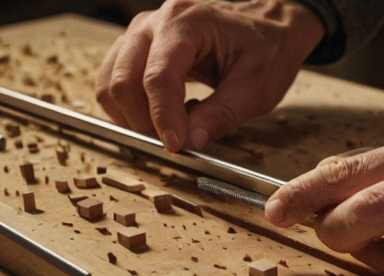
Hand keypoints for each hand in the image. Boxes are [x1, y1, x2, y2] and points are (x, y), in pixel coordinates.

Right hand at [96, 0, 323, 151]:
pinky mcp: (140, 46)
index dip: (163, 118)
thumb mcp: (256, 88)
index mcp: (188, 23)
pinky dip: (130, 106)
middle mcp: (157, 22)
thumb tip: (190, 142)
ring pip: (112, 82)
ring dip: (131, 116)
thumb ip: (220, 115)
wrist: (270, 25)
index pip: (158, 77)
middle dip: (143, 121)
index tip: (175, 145)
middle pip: (123, 81)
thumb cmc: (268, 48)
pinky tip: (162, 115)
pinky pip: (117, 79)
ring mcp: (144, 32)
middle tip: (173, 142)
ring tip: (167, 130)